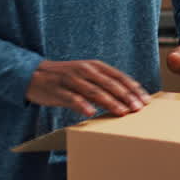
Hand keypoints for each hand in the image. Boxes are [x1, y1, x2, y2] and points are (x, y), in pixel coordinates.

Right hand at [27, 60, 148, 116]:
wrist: (34, 75)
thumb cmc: (65, 78)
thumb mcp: (86, 75)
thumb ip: (104, 84)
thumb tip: (128, 97)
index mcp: (94, 66)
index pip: (118, 76)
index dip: (133, 88)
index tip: (146, 100)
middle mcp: (84, 70)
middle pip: (109, 84)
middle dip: (126, 96)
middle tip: (138, 108)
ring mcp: (71, 79)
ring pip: (94, 91)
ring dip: (110, 102)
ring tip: (122, 112)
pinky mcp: (58, 90)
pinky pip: (72, 98)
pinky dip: (82, 105)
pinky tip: (91, 113)